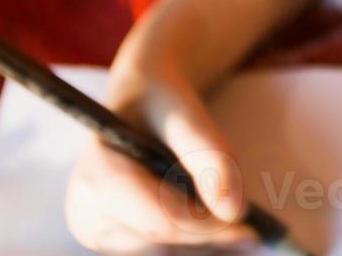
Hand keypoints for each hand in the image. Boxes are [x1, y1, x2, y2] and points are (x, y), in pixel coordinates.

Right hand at [65, 64, 255, 252]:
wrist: (140, 101)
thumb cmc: (160, 101)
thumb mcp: (186, 114)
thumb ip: (211, 157)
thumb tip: (234, 212)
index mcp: (97, 176)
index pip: (159, 220)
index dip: (207, 226)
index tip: (247, 221)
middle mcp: (87, 212)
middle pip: (162, 242)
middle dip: (210, 238)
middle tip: (254, 232)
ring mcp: (97, 233)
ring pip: (163, 254)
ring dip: (204, 245)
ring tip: (239, 231)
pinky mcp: (114, 243)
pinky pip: (160, 253)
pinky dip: (193, 246)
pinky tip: (217, 232)